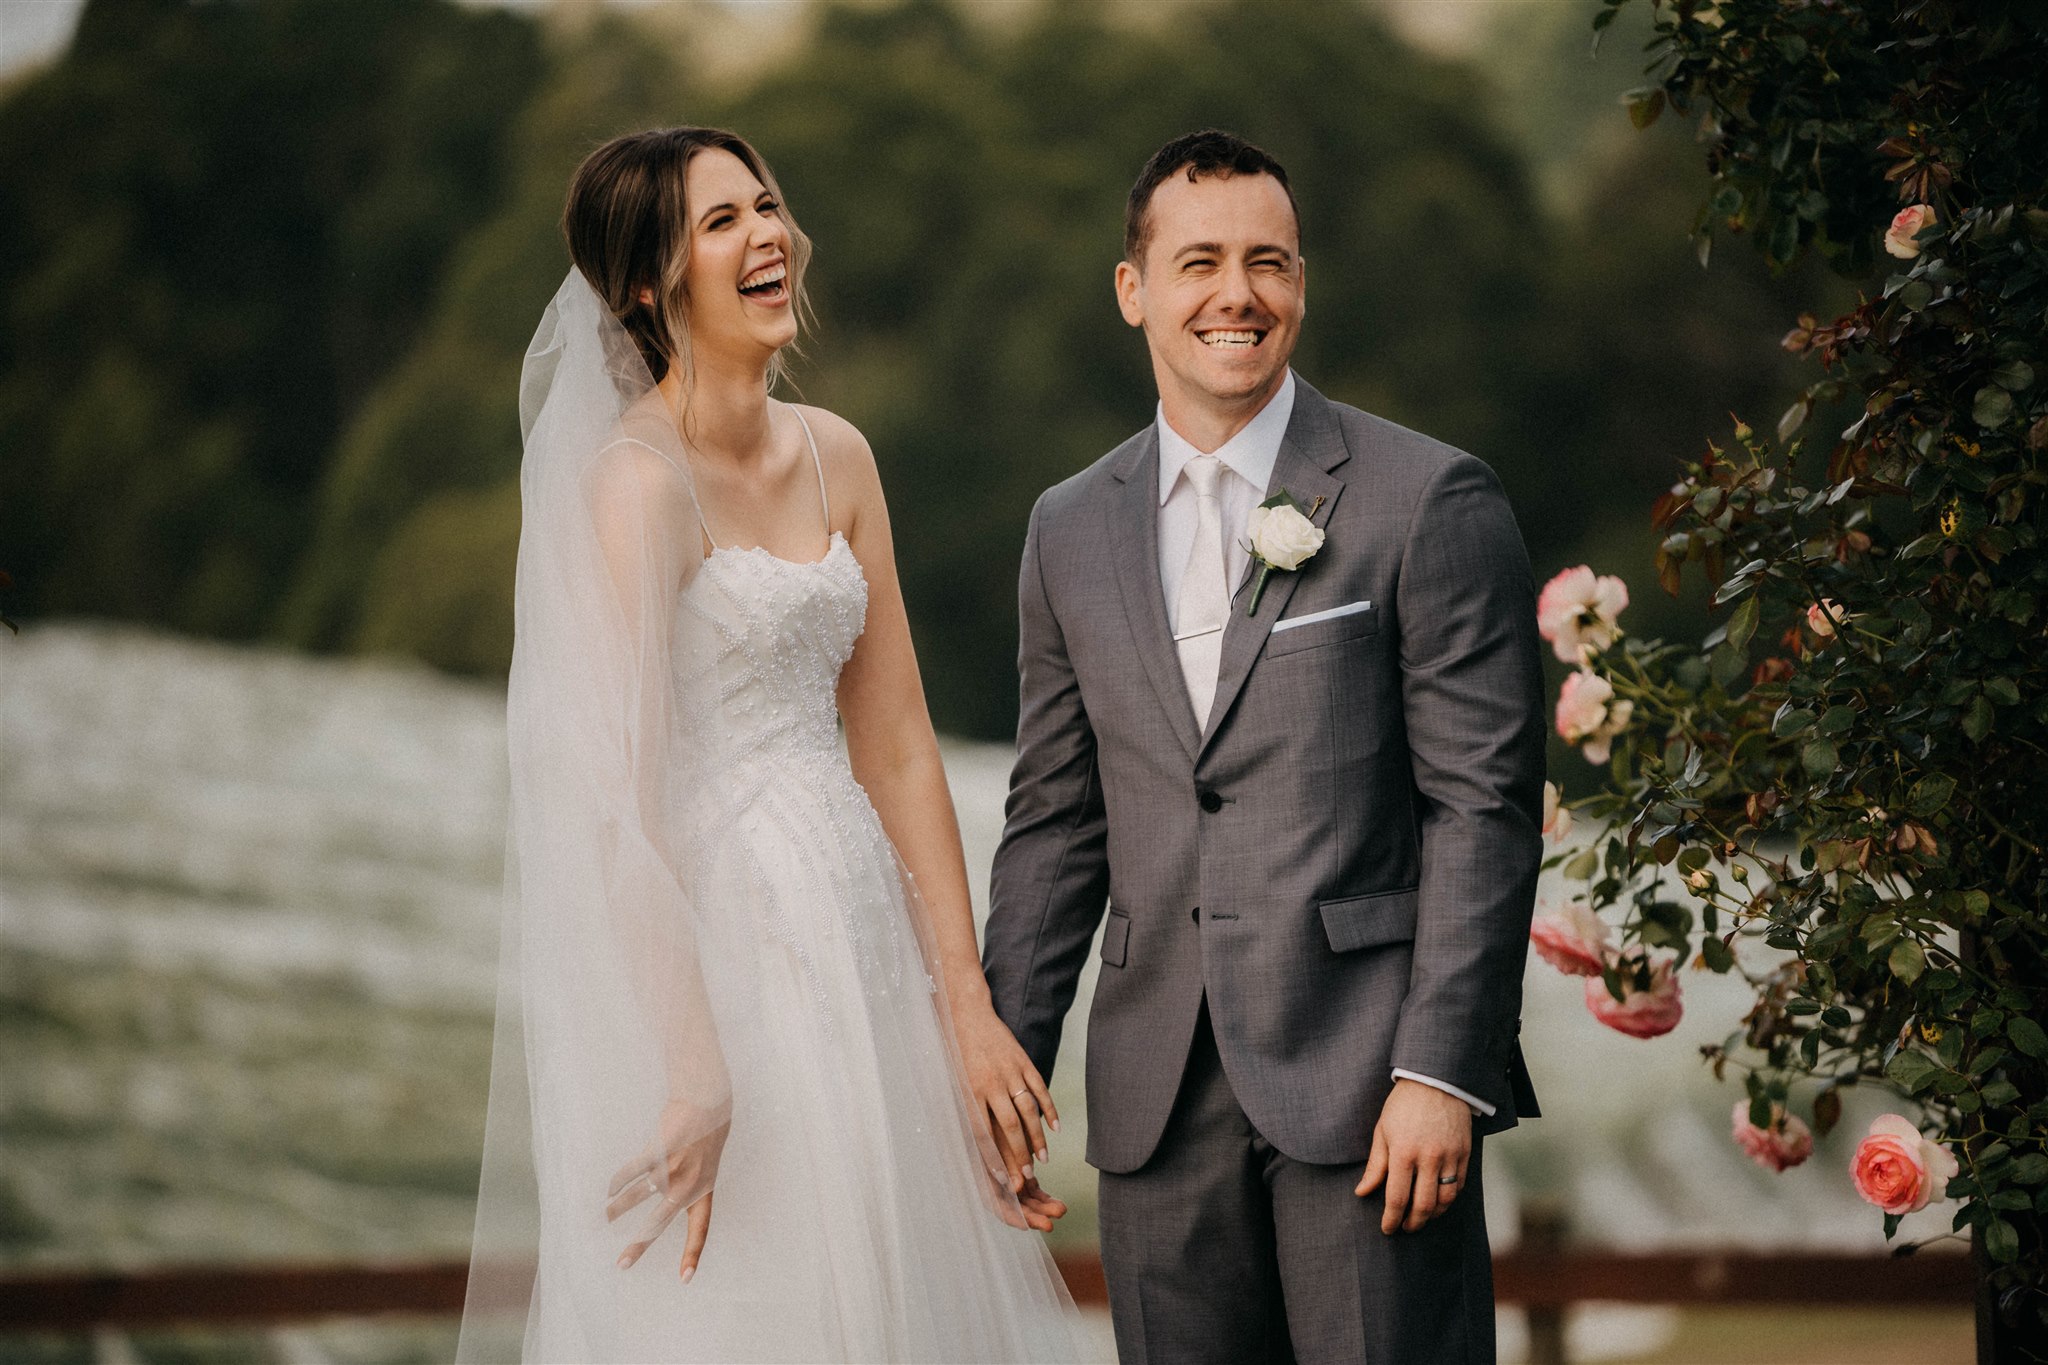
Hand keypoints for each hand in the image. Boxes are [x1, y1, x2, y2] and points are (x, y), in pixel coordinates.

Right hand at [606, 1102, 727, 1278]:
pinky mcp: (658, 1151)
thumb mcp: (705, 1167)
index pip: (700, 1230)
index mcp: (704, 1191)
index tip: (685, 1279)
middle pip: (660, 1222)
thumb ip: (685, 1186)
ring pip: (637, 1196)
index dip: (692, 1254)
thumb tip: (652, 1197)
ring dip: (618, 1208)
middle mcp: (688, 1184)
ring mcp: (672, 1168)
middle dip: (639, 1245)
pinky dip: (618, 1181)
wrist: (707, 1103)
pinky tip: (610, 1189)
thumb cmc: (705, 1137)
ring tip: (606, 1217)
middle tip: (622, 1264)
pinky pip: (631, 1172)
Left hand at [950, 1001, 1058, 1190]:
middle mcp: (990, 1083)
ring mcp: (1010, 1072)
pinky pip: (1040, 1089)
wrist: (967, 1016)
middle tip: (1028, 1177)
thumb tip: (977, 1144)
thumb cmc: (957, 1055)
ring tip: (1044, 1159)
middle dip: (1019, 1155)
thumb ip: (967, 1110)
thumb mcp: (955, 1083)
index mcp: (969, 1092)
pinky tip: (1056, 1127)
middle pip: (1009, 1126)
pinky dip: (1049, 1109)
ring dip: (1037, 1137)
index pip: (983, 1132)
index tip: (1002, 1180)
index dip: (994, 1158)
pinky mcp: (1023, 1061)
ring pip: (1027, 1110)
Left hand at [1354, 1078, 1471, 1233]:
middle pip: (1422, 1205)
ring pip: (1444, 1200)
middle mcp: (1428, 1158)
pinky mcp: (1464, 1153)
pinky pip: (1458, 1185)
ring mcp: (1449, 1156)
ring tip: (1421, 1218)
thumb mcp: (1382, 1132)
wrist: (1435, 1081)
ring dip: (1432, 1215)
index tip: (1387, 1229)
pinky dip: (1448, 1199)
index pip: (1396, 1198)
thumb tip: (1362, 1192)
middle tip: (1405, 1228)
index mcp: (1402, 1152)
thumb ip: (1375, 1166)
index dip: (1391, 1219)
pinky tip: (1438, 1201)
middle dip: (1412, 1224)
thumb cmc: (1403, 1106)